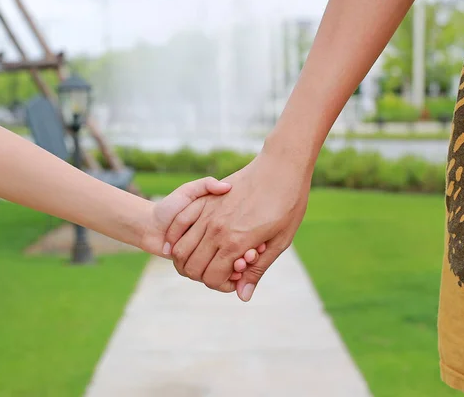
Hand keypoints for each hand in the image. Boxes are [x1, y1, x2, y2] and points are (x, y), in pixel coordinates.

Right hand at [164, 150, 311, 300]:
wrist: (281, 166)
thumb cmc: (288, 204)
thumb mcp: (280, 241)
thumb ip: (257, 269)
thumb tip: (242, 296)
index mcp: (236, 243)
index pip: (212, 277)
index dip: (219, 284)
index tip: (232, 280)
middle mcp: (217, 230)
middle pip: (193, 266)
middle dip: (201, 276)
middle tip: (217, 272)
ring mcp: (208, 213)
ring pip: (181, 248)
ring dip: (186, 260)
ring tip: (200, 260)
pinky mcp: (204, 200)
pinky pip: (180, 224)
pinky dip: (175, 238)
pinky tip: (181, 244)